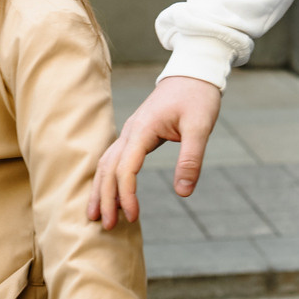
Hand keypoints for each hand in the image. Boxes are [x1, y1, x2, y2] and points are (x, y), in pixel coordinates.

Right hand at [89, 75, 221, 227]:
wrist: (195, 72)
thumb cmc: (199, 96)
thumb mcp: (201, 126)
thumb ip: (191, 159)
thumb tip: (183, 193)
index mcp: (143, 129)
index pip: (125, 168)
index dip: (126, 194)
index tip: (134, 216)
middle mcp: (131, 131)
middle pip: (108, 169)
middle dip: (105, 198)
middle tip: (107, 226)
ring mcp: (131, 132)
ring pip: (106, 163)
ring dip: (100, 189)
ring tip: (97, 216)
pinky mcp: (137, 134)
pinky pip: (115, 158)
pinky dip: (109, 177)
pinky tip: (109, 193)